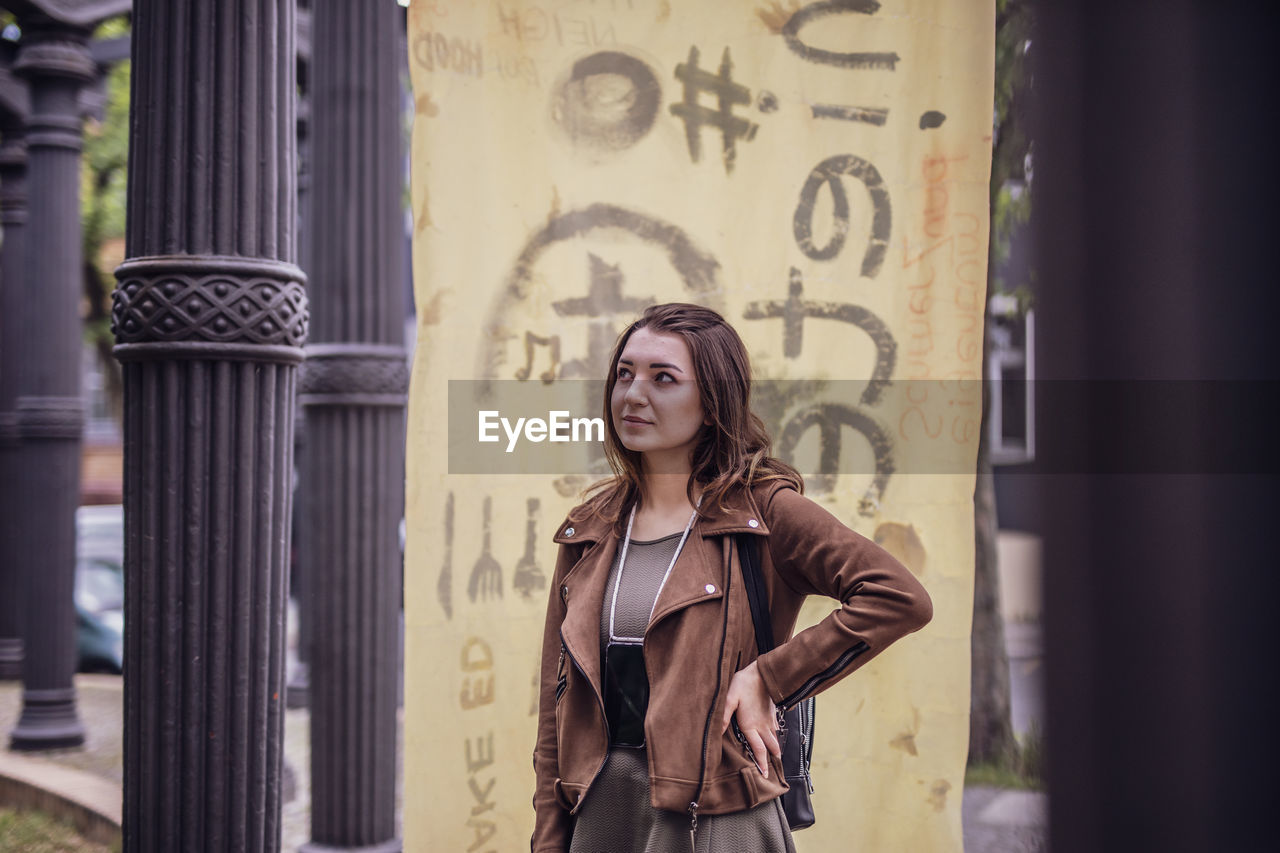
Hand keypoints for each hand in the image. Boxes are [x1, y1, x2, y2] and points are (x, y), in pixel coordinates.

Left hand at [720, 661, 780, 778]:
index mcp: (750, 725)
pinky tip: (772, 737)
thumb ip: (723, 716)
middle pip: (770, 748)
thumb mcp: (730, 698)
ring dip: (774, 750)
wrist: (763, 673)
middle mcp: (762, 726)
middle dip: (771, 761)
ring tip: (774, 759)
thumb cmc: (745, 684)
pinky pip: (775, 729)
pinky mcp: (772, 713)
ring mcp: (769, 720)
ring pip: (774, 739)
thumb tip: (717, 732)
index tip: (764, 774)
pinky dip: (775, 737)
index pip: (758, 750)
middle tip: (771, 773)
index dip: (762, 763)